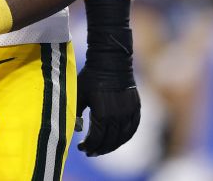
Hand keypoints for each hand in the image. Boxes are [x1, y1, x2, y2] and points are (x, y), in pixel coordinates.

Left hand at [78, 0, 139, 154]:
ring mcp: (129, 112)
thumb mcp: (79, 94)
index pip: (96, 138)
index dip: (88, 146)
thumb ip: (76, 113)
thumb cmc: (90, 76)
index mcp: (102, 113)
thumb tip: (76, 129)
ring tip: (102, 148)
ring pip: (122, 137)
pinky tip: (118, 140)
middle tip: (90, 151)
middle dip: (99, 149)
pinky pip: (133, 128)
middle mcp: (118, 115)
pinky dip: (125, 137)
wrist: (111, 60)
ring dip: (112, 146)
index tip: (81, 148)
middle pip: (109, 141)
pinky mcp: (136, 107)